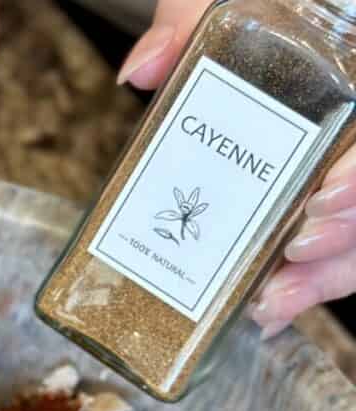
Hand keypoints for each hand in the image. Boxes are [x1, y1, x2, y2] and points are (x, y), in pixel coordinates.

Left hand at [119, 0, 355, 336]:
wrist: (272, 15)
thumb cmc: (262, 9)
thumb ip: (193, 18)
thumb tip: (144, 71)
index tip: (321, 198)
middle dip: (345, 238)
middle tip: (293, 254)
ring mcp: (347, 174)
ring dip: (322, 278)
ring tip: (269, 302)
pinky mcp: (325, 211)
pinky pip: (333, 259)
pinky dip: (304, 288)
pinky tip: (263, 312)